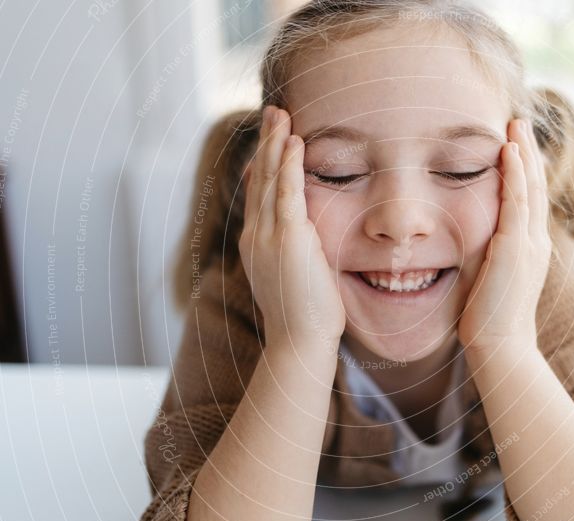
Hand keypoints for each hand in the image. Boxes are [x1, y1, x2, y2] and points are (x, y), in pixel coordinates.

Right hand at [239, 106, 345, 353]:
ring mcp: (269, 236)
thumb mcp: (292, 277)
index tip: (271, 139)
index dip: (265, 163)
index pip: (259, 194)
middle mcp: (256, 236)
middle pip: (260, 179)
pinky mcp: (289, 239)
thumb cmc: (304, 317)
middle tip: (273, 112)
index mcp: (256, 244)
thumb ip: (293, 252)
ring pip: (271, 180)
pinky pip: (288, 193)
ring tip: (281, 115)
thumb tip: (302, 240)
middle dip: (267, 143)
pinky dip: (291, 166)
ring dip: (276, 144)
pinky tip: (295, 142)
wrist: (299, 341)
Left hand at [457, 118, 552, 354]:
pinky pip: (516, 203)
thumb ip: (488, 258)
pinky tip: (508, 152)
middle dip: (528, 152)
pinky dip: (515, 175)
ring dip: (523, 153)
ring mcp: (528, 244)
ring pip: (530, 188)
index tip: (515, 144)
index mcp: (530, 248)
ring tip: (516, 125)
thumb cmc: (489, 320)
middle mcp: (535, 242)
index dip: (525, 170)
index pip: (529, 200)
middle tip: (520, 121)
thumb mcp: (490, 280)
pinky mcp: (515, 249)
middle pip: (536, 186)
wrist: (501, 346)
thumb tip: (473, 247)